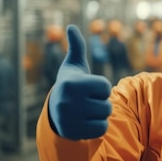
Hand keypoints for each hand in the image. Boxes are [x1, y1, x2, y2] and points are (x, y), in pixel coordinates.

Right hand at [48, 25, 112, 139]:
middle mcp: (68, 103)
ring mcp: (70, 120)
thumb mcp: (73, 65)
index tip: (89, 88)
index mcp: (71, 84)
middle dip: (100, 102)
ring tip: (86, 111)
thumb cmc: (70, 84)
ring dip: (99, 114)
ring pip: (104, 117)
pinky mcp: (73, 133)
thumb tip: (71, 26)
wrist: (55, 110)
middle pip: (106, 104)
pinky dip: (97, 127)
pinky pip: (101, 130)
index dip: (101, 87)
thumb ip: (76, 46)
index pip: (105, 86)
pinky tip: (86, 122)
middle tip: (87, 101)